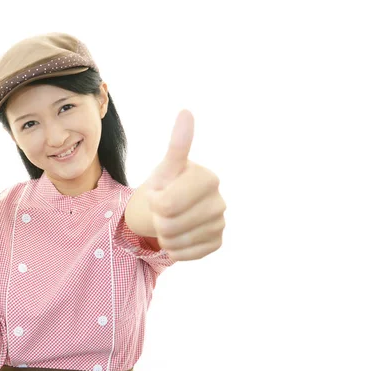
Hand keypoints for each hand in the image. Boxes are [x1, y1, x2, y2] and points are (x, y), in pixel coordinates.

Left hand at [146, 110, 225, 260]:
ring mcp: (220, 223)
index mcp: (207, 178)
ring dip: (163, 236)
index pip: (166, 204)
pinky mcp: (217, 242)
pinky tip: (177, 237)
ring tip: (168, 223)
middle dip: (157, 220)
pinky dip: (174, 249)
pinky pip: (185, 255)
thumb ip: (177, 145)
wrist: (168, 209)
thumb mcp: (166, 168)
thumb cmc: (166, 185)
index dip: (154, 202)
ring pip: (176, 241)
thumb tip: (186, 111)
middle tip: (162, 211)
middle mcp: (219, 200)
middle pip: (168, 224)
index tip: (159, 194)